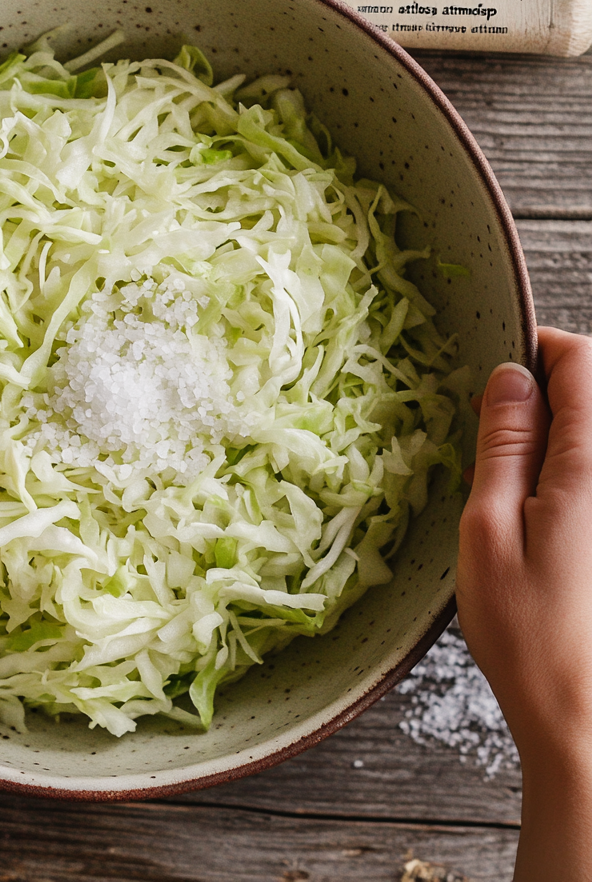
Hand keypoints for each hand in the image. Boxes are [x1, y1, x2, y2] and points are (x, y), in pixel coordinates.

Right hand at [457, 327, 591, 881]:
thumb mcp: (490, 528)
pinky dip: (563, 471)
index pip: (583, 365)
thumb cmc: (529, 632)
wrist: (586, 718)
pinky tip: (533, 508)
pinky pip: (591, 476)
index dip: (538, 351)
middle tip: (488, 428)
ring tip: (505, 475)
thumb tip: (508, 377)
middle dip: (543, 393)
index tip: (495, 370)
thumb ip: (503, 446)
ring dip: (552, 434)